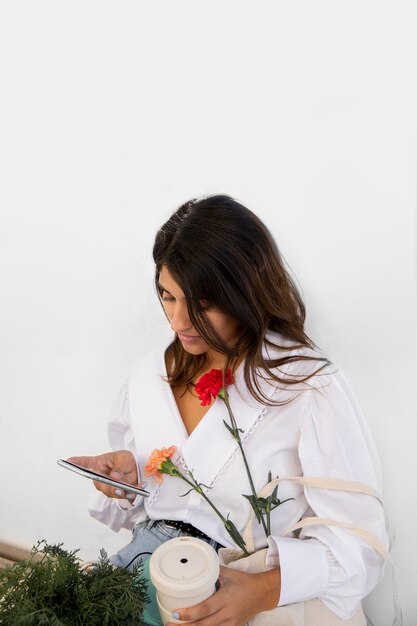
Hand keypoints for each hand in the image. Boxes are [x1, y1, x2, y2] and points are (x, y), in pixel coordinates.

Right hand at [67, 450, 139, 498]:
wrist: (135, 468)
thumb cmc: (125, 460)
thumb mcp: (124, 458)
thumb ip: (119, 467)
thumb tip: (114, 477)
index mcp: (99, 463)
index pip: (86, 463)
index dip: (77, 462)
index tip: (68, 460)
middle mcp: (100, 475)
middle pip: (98, 483)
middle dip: (108, 486)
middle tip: (118, 487)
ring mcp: (106, 484)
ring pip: (108, 492)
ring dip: (119, 491)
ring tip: (129, 488)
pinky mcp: (114, 491)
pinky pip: (119, 495)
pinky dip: (128, 493)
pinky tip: (136, 489)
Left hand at [166, 565, 280, 625]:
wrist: (263, 594)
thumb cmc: (245, 582)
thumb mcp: (228, 573)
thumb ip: (212, 570)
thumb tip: (197, 565)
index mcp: (225, 599)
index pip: (205, 609)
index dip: (189, 613)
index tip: (176, 613)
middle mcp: (227, 614)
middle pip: (203, 625)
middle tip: (169, 624)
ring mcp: (230, 623)